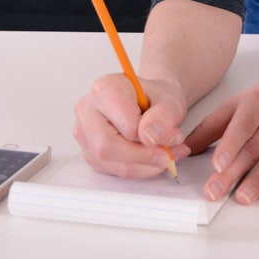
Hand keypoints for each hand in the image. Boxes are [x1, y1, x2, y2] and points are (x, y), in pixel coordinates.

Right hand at [73, 72, 190, 178]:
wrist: (152, 101)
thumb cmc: (156, 98)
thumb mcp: (170, 100)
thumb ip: (163, 116)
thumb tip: (149, 136)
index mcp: (105, 88)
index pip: (124, 125)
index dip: (150, 137)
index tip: (173, 137)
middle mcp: (87, 109)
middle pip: (107, 147)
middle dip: (144, 157)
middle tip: (169, 155)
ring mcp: (85, 133)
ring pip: (111, 163)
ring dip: (144, 166)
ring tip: (167, 156)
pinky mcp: (90, 152)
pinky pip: (112, 170)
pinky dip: (138, 170)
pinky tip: (153, 159)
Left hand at [184, 71, 258, 204]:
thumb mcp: (240, 103)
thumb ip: (213, 126)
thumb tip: (186, 148)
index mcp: (257, 102)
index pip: (242, 123)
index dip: (230, 143)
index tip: (217, 163)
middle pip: (255, 146)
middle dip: (234, 171)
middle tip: (215, 191)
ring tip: (242, 196)